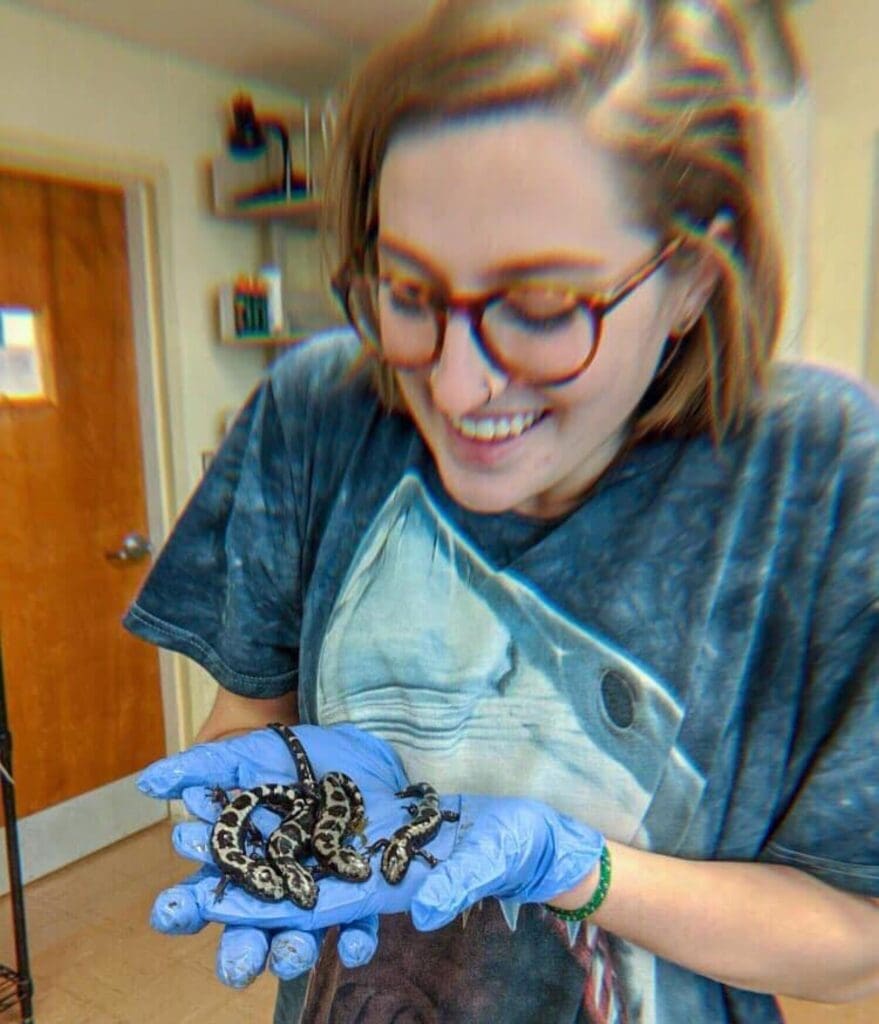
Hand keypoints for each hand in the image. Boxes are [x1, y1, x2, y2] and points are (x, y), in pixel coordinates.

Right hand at [139, 723, 409, 985]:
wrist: (356, 750)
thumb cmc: (295, 758)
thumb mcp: (249, 755)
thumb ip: (202, 768)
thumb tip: (147, 782)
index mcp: (236, 866)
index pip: (199, 899)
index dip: (182, 909)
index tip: (172, 908)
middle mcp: (270, 892)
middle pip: (246, 937)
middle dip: (239, 955)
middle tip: (238, 961)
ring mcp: (313, 898)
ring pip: (296, 942)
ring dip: (290, 954)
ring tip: (289, 951)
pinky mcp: (358, 897)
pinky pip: (358, 931)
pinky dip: (355, 942)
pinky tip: (351, 942)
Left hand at [139, 725, 603, 978]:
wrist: (525, 831)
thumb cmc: (515, 849)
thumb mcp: (490, 863)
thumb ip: (458, 883)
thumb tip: (427, 910)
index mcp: (381, 888)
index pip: (310, 906)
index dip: (261, 907)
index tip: (208, 904)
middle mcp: (360, 869)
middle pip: (286, 876)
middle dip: (233, 872)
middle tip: (174, 855)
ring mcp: (362, 841)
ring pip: (293, 841)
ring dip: (245, 832)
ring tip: (190, 816)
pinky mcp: (370, 815)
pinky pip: (318, 811)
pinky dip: (281, 803)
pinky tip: (244, 787)